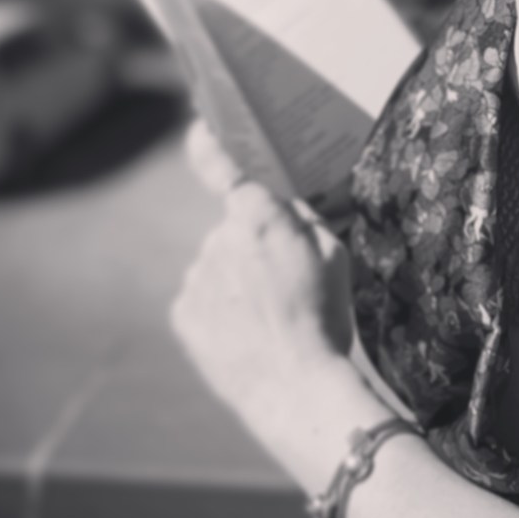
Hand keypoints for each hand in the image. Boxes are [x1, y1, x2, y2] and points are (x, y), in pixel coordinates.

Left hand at [173, 122, 354, 430]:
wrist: (295, 389)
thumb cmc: (324, 317)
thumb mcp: (335, 255)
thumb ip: (304, 219)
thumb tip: (284, 201)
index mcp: (258, 217)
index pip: (222, 164)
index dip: (208, 142)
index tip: (200, 128)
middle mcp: (218, 239)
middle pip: (233, 228)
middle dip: (253, 244)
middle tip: (284, 281)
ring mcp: (196, 277)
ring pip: (217, 265)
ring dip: (236, 279)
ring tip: (270, 317)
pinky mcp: (183, 313)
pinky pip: (202, 297)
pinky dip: (220, 309)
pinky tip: (247, 332)